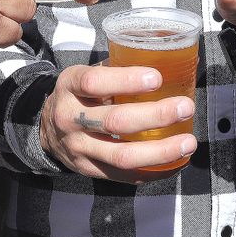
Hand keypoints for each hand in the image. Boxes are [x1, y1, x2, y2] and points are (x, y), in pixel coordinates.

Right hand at [40, 65, 195, 181]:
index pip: (94, 82)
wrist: (47, 128)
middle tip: (185, 107)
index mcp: (70, 85)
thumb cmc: (81, 95)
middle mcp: (70, 118)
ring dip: (160, 151)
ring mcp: (78, 148)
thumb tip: (171, 61)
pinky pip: (124, 176)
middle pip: (115, 121)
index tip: (157, 78)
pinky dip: (154, 171)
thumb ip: (119, 68)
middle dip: (156, 116)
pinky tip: (176, 162)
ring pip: (122, 156)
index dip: (127, 80)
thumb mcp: (87, 74)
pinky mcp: (88, 170)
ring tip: (188, 143)